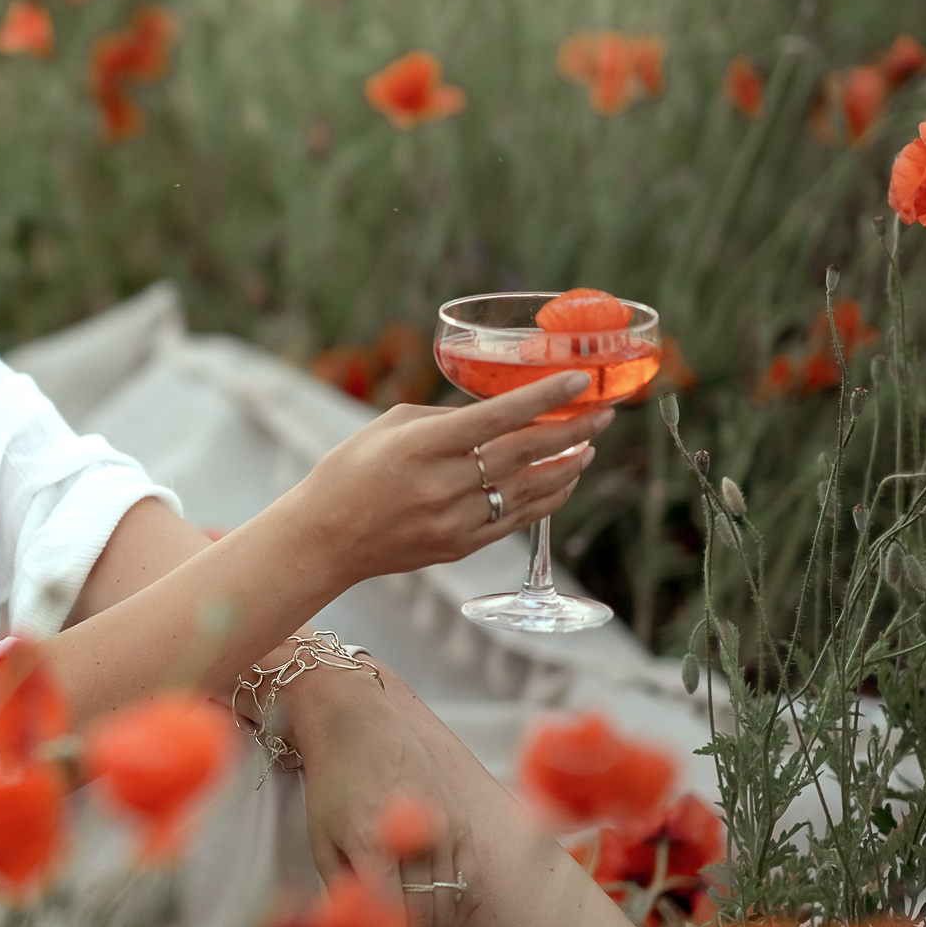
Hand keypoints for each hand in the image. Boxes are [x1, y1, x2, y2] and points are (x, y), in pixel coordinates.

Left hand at [287, 657, 503, 926]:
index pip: (391, 922)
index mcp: (373, 839)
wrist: (362, 719)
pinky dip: (453, 911)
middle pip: (429, 920)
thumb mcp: (321, 838)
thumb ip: (342, 893)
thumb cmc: (334, 781)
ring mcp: (446, 826)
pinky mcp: (463, 822)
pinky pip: (467, 881)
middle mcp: (417, 834)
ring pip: (453, 905)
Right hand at [292, 373, 610, 586]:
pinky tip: (562, 481)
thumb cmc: (350, 471)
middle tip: (601, 413)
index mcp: (422, 445)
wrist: (324, 537)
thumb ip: (446, 419)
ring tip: (588, 446)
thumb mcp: (390, 427)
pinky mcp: (460, 546)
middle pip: (525, 453)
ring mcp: (454, 520)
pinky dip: (546, 500)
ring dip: (566, 466)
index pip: (498, 417)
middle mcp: (443, 484)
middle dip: (572, 430)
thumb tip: (496, 413)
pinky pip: (517, 521)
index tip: (579, 381)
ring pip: (529, 490)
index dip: (545, 398)